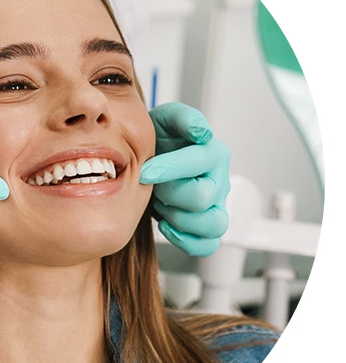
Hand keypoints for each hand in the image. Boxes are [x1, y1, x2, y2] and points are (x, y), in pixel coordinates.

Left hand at [140, 103, 230, 256]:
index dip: (169, 168)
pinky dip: (186, 240)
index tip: (144, 171)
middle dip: (169, 193)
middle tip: (153, 186)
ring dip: (180, 218)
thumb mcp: (165, 119)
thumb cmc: (159, 140)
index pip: (199, 163)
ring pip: (213, 224)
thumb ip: (182, 118)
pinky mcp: (206, 224)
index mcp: (212, 153)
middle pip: (202, 197)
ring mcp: (215, 205)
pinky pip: (208, 244)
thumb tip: (200, 131)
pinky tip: (166, 225)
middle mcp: (218, 180)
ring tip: (162, 205)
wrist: (150, 158)